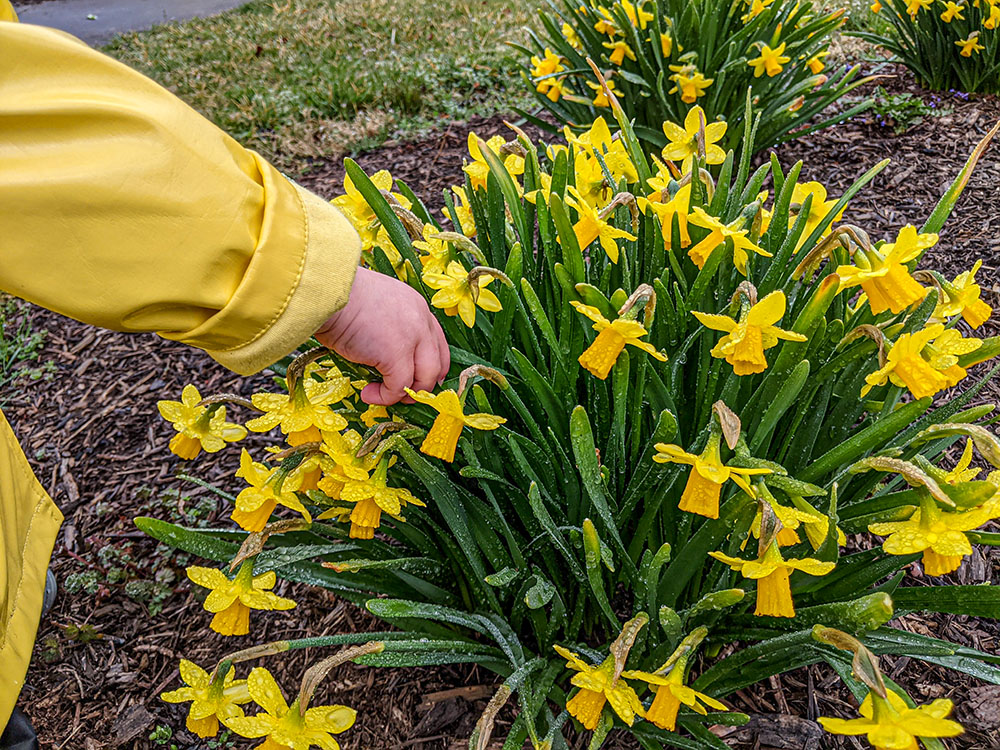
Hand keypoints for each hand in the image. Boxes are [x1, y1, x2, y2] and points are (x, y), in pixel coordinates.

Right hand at [315, 267, 449, 404]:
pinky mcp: (396, 355)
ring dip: (406, 394)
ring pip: (424, 378)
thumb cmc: (340, 297)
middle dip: (423, 385)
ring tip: (381, 395)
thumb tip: (381, 352)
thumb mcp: (375, 305)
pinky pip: (398, 386)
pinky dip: (385, 397)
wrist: (327, 292)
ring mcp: (412, 338)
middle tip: (404, 395)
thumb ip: (389, 325)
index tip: (424, 379)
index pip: (437, 340)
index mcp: (416, 306)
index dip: (433, 364)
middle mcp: (420, 320)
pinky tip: (368, 394)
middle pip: (437, 363)